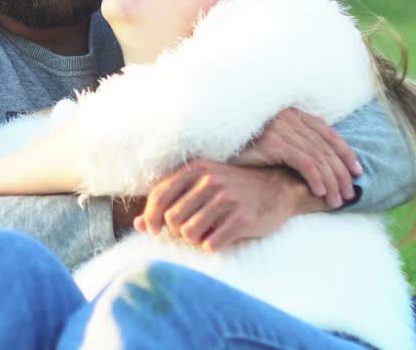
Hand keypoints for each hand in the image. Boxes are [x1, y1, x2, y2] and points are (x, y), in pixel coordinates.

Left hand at [134, 160, 320, 251]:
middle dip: (175, 231)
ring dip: (194, 239)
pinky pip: (210, 244)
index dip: (150, 217)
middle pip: (172, 219)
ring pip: (189, 233)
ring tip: (206, 232)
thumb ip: (169, 202)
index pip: (159, 196)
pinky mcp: (242, 218)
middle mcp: (210, 180)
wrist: (277, 189)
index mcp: (196, 168)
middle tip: (189, 231)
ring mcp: (227, 199)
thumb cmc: (232, 189)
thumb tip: (138, 225)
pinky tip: (220, 237)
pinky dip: (211, 246)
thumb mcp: (200, 187)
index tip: (154, 229)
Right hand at [233, 107, 360, 208]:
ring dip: (332, 181)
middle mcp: (289, 117)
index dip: (346, 153)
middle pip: (327, 147)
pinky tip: (319, 192)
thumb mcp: (273, 142)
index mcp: (293, 113)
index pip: (329, 133)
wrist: (213, 142)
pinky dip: (316, 178)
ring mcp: (280, 128)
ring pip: (319, 157)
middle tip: (348, 195)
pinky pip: (304, 162)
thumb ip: (295, 145)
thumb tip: (324, 164)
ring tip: (336, 200)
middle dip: (342, 173)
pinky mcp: (272, 142)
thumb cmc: (243, 148)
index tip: (357, 173)